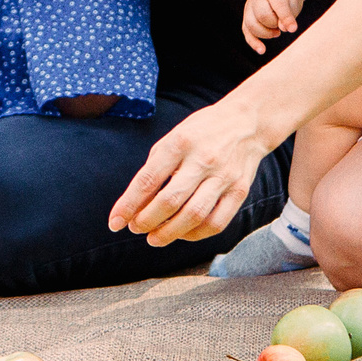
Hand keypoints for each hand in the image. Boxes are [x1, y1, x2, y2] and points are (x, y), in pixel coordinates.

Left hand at [109, 98, 272, 245]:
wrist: (247, 122)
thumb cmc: (200, 132)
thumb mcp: (172, 139)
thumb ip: (154, 170)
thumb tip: (135, 206)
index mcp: (180, 142)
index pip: (148, 180)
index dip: (128, 205)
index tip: (114, 223)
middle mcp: (203, 159)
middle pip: (170, 201)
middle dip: (147, 221)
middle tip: (136, 229)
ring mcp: (224, 176)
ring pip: (194, 216)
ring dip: (169, 233)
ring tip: (154, 238)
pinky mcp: (240, 191)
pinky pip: (216, 223)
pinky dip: (195, 234)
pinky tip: (182, 233)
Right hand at [241, 0, 305, 53]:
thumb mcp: (294, 0)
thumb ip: (290, 14)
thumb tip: (284, 29)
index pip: (278, 4)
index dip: (286, 17)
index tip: (293, 29)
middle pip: (262, 16)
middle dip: (274, 25)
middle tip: (282, 26)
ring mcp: (249, 7)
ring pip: (251, 25)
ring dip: (266, 33)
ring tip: (276, 32)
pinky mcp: (246, 17)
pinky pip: (246, 31)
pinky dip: (253, 42)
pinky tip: (262, 50)